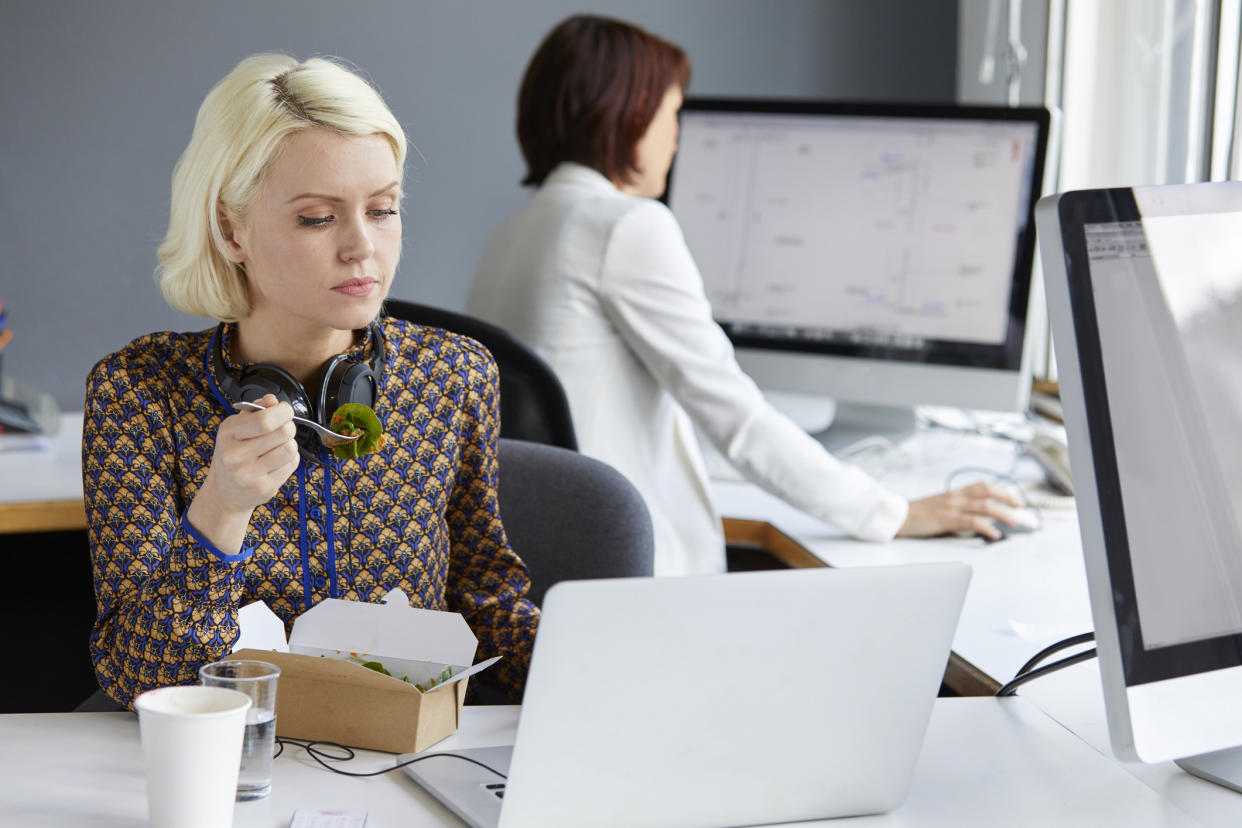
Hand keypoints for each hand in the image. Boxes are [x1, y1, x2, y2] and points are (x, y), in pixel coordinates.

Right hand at [187, 394, 298, 553]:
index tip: (285, 411)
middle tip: (282, 430)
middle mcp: (236, 455)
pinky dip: (289, 459)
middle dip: (289, 427)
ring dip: (289, 444)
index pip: (265, 420)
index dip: (283, 412)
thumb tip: (272, 400)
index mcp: (228, 433)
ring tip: (277, 447)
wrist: (225, 491)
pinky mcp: (265, 488)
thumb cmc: (234, 452)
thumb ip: (255, 410)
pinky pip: (292, 464)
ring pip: (290, 448)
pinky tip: (275, 462)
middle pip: (284, 432)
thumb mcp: (236, 427)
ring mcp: (250, 475)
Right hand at [896, 481, 1025, 541]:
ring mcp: (952, 507)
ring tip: (1014, 521)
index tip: (1014, 497)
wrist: (899, 517)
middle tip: (1020, 506)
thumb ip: (957, 507)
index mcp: (954, 492)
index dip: (1000, 490)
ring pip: (983, 506)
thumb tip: (977, 516)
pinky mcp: (947, 519)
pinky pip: (972, 522)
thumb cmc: (918, 514)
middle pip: (987, 492)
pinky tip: (994, 534)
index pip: (982, 486)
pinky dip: (986, 528)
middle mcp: (955, 497)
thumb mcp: (940, 505)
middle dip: (1006, 498)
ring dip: (1002, 513)